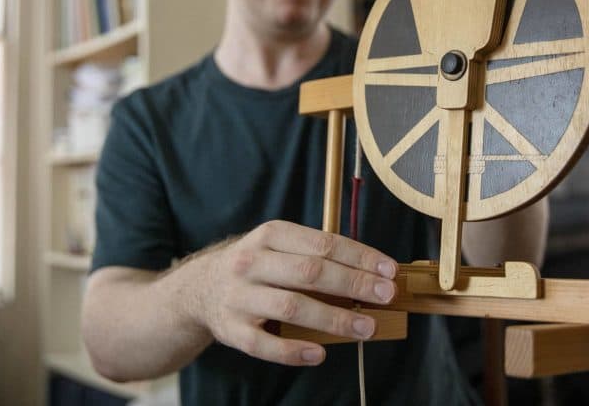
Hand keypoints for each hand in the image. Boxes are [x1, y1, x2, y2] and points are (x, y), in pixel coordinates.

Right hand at [194, 220, 397, 365]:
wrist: (200, 288)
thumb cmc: (258, 267)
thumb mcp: (279, 247)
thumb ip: (318, 256)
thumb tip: (372, 274)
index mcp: (271, 235)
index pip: (323, 243)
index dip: (360, 257)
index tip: (388, 271)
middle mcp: (252, 263)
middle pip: (310, 272)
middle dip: (353, 284)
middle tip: (386, 296)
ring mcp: (239, 297)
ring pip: (292, 307)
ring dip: (334, 319)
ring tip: (366, 327)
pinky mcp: (231, 330)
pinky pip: (264, 345)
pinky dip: (294, 351)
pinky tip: (320, 353)